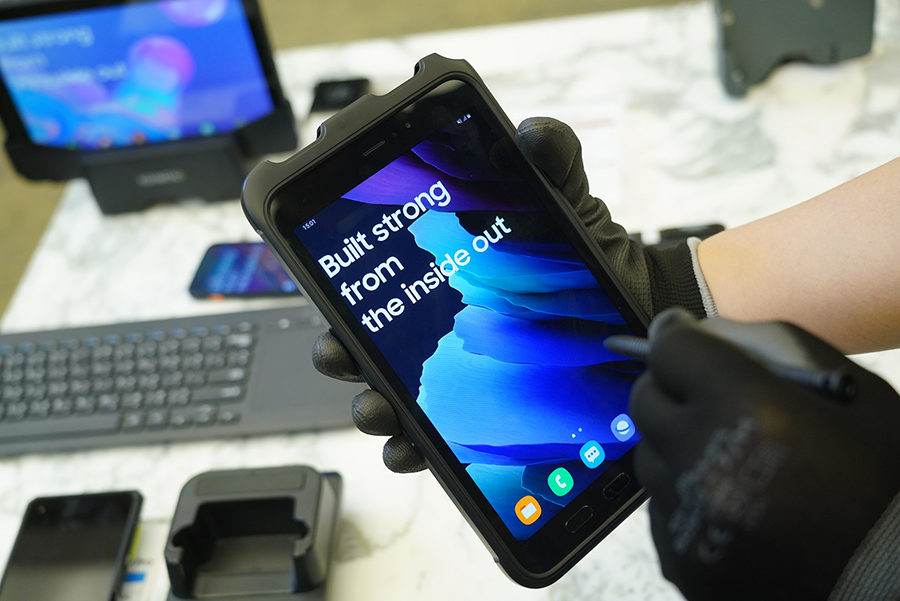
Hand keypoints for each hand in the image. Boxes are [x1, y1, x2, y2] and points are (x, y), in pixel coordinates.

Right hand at [315, 117, 711, 472]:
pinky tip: (411, 450)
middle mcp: (432, 322)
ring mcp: (449, 371)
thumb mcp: (567, 205)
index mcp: (438, 271)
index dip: (335, 266)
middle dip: (338, 347)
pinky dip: (410, 448)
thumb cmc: (587, 259)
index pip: (372, 270)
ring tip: (376, 408)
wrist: (634, 315)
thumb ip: (552, 161)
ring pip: (386, 390)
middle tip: (339, 350)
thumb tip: (532, 133)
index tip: (323, 265)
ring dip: (367, 402)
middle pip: (362, 336)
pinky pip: (429, 435)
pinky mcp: (473, 413)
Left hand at [630, 308, 899, 599]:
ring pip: (650, 456)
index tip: (680, 334)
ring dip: (678, 446)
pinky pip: (661, 508)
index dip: (675, 336)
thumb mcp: (842, 388)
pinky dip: (686, 497)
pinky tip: (731, 501)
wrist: (889, 574)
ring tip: (730, 458)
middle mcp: (704, 464)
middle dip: (672, 390)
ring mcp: (689, 518)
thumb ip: (762, 344)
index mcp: (746, 408)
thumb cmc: (878, 477)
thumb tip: (695, 330)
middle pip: (645, 401)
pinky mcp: (683, 560)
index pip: (669, 350)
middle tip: (705, 396)